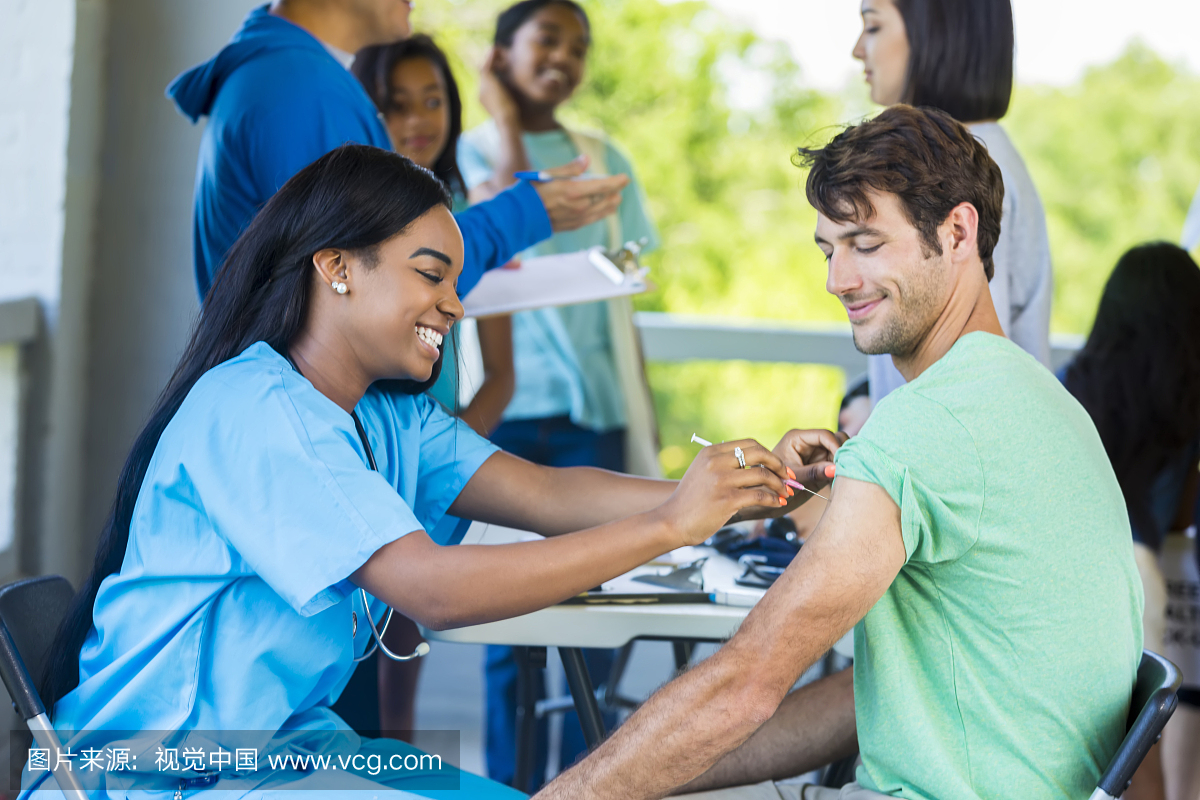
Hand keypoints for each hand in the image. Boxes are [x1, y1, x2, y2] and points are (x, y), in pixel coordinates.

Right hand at [479, 48, 520, 124]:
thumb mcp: (511, 107)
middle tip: (497, 53)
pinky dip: (490, 56)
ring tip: (496, 49)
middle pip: (484, 73)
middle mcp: (481, 92)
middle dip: (489, 63)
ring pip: (483, 67)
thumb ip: (510, 100)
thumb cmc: (512, 119)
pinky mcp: (486, 81)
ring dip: (489, 58)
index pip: (488, 82)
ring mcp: (482, 86)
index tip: (500, 65)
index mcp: (486, 99)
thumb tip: (517, 102)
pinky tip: (495, 49)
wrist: (507, 121)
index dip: (492, 72)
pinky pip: (486, 64)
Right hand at [532, 155, 628, 232]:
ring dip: (611, 202)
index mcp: (574, 191)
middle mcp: (580, 206)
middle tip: (619, 185)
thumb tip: (586, 160)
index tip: (626, 178)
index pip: (604, 186)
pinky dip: (603, 212)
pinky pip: (595, 218)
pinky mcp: (575, 225)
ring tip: (616, 197)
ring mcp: (578, 218)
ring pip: (603, 210)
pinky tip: (606, 209)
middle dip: (615, 191)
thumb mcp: (549, 174)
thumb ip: (571, 168)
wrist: (521, 217)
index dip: (617, 182)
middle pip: (606, 198)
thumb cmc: (533, 192)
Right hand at [655, 439, 792, 547]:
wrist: (672, 522)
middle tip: (788, 477)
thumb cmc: (690, 502)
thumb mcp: (702, 473)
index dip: (768, 454)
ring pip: (762, 475)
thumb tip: (755, 465)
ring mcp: (721, 480)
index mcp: (710, 452)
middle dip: (778, 465)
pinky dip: (773, 499)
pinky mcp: (727, 499)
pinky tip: (778, 503)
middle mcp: (716, 462)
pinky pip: (760, 495)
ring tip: (786, 493)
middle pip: (759, 453)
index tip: (778, 466)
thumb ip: (723, 464)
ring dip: (779, 484)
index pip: (749, 444)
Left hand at [773, 428, 844, 489]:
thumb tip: (835, 469)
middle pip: (835, 439)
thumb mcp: (794, 479)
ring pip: (839, 450)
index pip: (824, 435)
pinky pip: (837, 463)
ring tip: (842, 475)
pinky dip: (841, 469)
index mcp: (797, 438)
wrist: (769, 496)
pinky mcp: (821, 464)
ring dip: (843, 461)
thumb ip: (813, 472)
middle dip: (842, 453)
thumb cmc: (775, 485)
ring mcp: (816, 452)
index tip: (843, 461)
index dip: (836, 446)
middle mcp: (809, 442)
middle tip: (844, 469)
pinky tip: (840, 479)